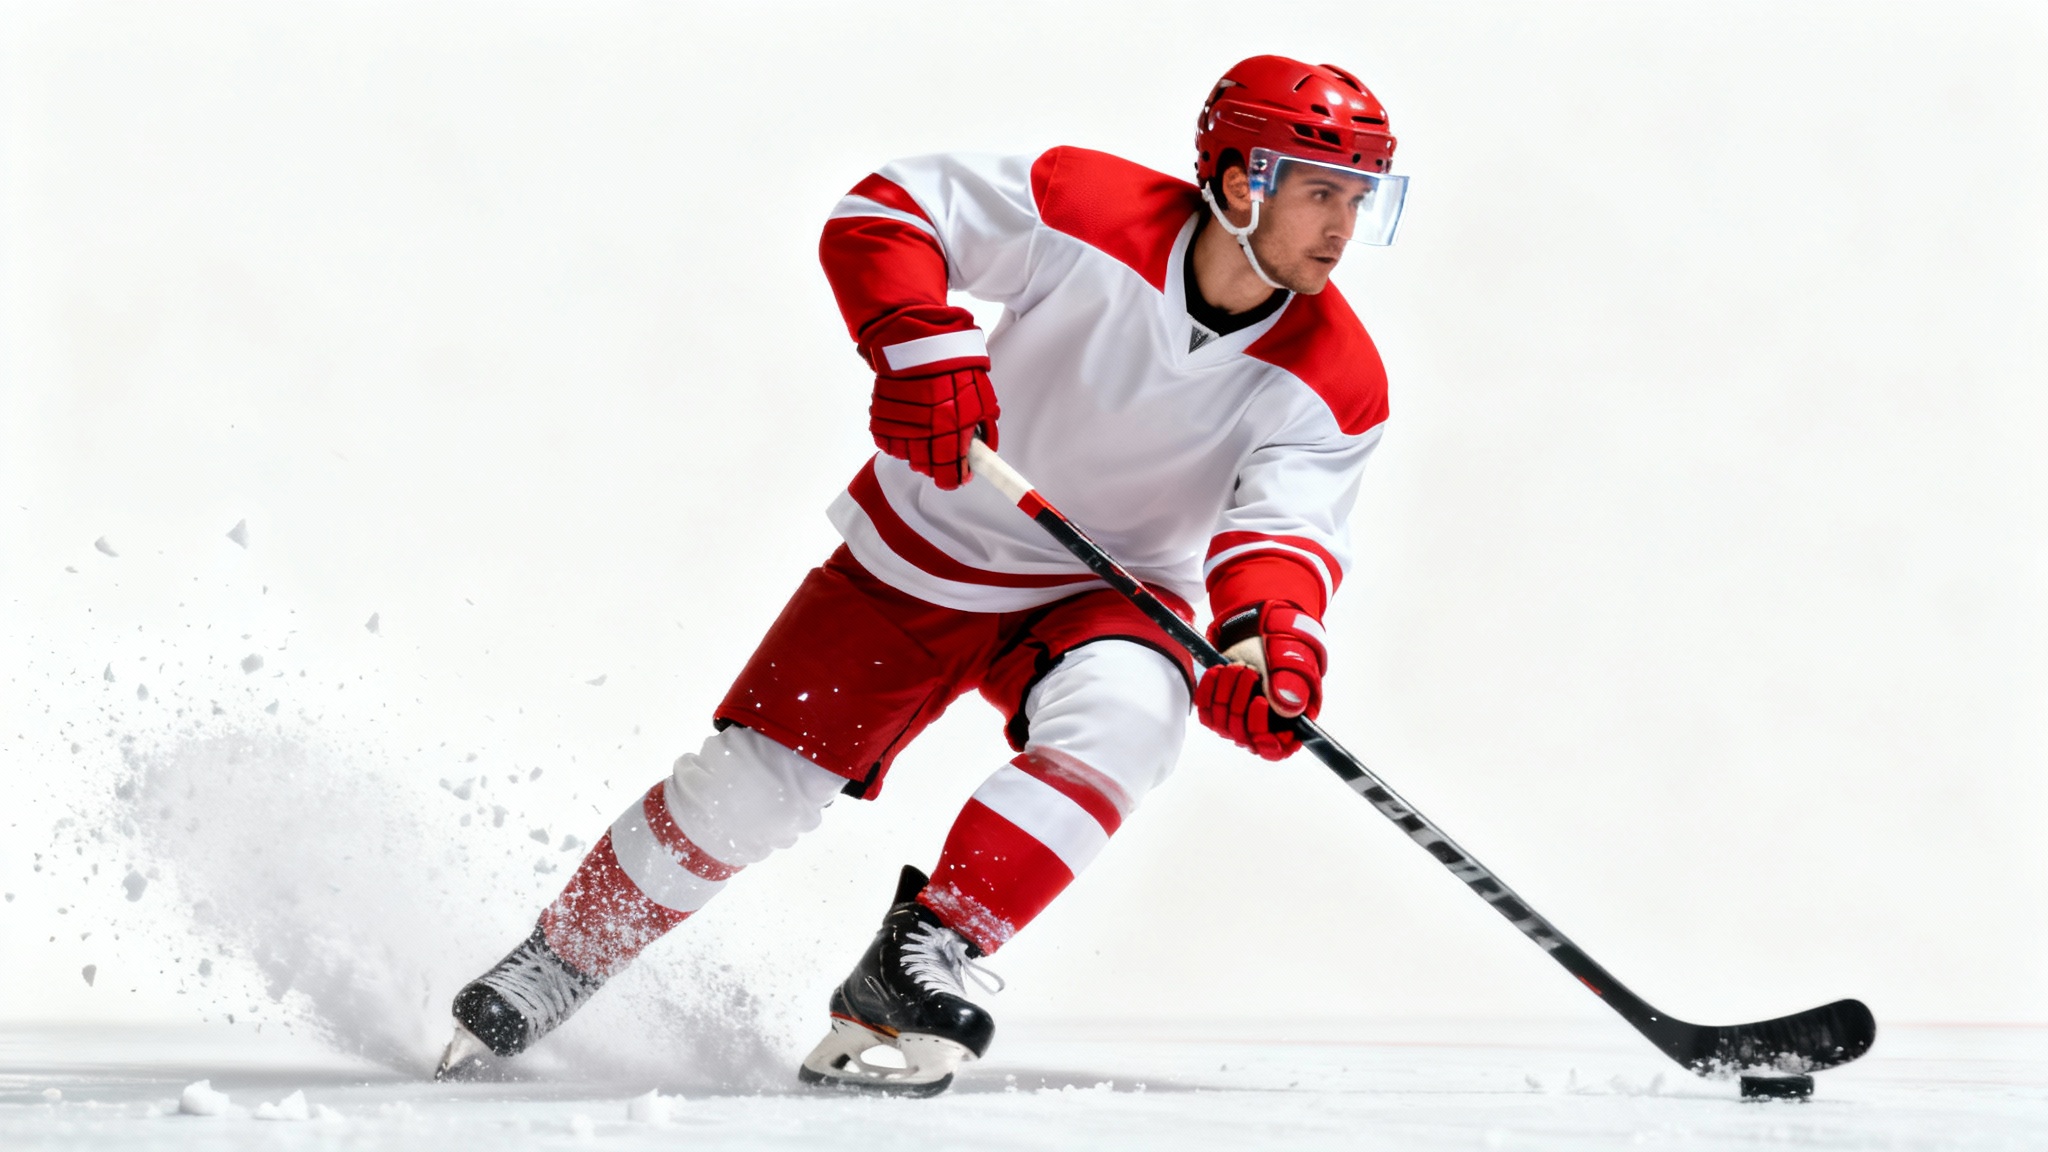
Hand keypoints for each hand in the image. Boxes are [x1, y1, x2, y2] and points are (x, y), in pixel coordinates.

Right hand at [870, 365, 999, 490]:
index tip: (958, 477)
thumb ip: (984, 428)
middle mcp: (925, 429)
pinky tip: (905, 425)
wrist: (921, 338)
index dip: (954, 479)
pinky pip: (886, 440)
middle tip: (941, 454)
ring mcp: (900, 423)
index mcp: (953, 427)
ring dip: (914, 449)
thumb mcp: (982, 398)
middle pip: (924, 466)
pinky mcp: (881, 414)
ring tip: (923, 432)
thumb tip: (984, 450)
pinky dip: (894, 438)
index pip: (949, 472)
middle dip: (934, 464)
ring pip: (905, 454)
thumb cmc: (955, 366)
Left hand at [1193, 601, 1327, 759]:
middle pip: (1244, 736)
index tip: (1260, 704)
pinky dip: (1208, 691)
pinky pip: (1206, 713)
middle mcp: (1262, 730)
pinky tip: (1217, 671)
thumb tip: (1286, 705)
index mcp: (1289, 726)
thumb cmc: (1286, 650)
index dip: (1267, 740)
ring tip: (1235, 668)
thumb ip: (1292, 683)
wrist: (1264, 635)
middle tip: (1248, 673)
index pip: (1276, 751)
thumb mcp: (1295, 662)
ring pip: (1222, 725)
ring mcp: (1238, 722)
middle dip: (1242, 702)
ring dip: (1226, 693)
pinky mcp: (1218, 710)